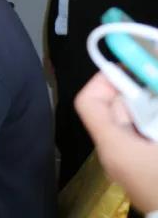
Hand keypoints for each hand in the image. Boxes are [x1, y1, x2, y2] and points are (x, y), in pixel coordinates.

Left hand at [75, 72, 157, 211]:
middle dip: (141, 91)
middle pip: (116, 109)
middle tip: (156, 77)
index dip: (107, 79)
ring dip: (152, 108)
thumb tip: (154, 73)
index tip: (134, 66)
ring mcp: (130, 166)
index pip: (89, 101)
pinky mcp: (145, 174)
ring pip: (135, 123)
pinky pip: (145, 139)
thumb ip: (157, 102)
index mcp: (113, 145)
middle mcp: (115, 154)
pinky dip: (154, 125)